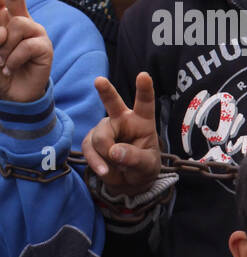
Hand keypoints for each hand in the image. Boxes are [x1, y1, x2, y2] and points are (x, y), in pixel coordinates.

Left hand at [0, 0, 52, 104]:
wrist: (11, 94)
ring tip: (2, 60)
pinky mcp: (45, 47)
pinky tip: (11, 68)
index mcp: (7, 19)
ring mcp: (36, 33)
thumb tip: (2, 29)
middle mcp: (23, 21)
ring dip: (4, 47)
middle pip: (12, 3)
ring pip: (17, 25)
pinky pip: (26, 45)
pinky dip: (13, 58)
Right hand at [81, 73, 161, 195]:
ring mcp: (105, 129)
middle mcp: (122, 120)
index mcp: (142, 121)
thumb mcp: (147, 165)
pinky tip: (105, 171)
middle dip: (106, 91)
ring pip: (100, 137)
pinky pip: (89, 148)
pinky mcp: (91, 140)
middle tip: (99, 81)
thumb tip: (114, 151)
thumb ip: (134, 158)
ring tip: (117, 166)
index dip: (144, 89)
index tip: (144, 75)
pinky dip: (96, 162)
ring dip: (107, 155)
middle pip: (112, 104)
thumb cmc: (143, 167)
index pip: (144, 103)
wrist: (128, 180)